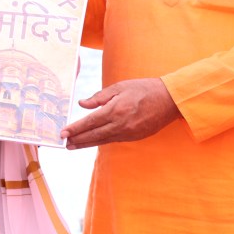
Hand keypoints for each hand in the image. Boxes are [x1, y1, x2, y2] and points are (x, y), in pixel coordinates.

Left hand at [60, 78, 180, 149]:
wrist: (170, 100)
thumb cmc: (144, 89)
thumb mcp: (120, 87)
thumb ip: (99, 97)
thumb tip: (82, 103)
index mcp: (115, 110)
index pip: (90, 122)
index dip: (75, 129)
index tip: (63, 133)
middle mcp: (120, 124)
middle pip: (94, 134)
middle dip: (78, 139)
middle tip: (65, 144)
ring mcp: (129, 133)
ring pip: (103, 140)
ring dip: (87, 143)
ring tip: (74, 146)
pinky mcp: (135, 137)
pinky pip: (114, 140)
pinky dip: (101, 141)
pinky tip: (93, 142)